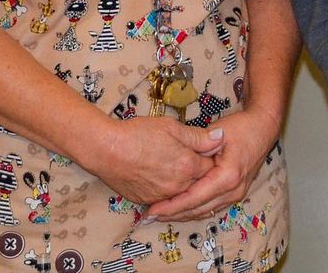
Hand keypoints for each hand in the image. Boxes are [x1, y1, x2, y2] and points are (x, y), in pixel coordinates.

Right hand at [87, 115, 223, 206]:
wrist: (107, 150)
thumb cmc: (139, 134)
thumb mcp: (172, 127)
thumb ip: (199, 137)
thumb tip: (221, 138)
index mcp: (187, 167)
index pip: (211, 168)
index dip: (211, 158)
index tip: (210, 151)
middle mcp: (177, 186)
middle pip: (198, 183)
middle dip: (201, 173)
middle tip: (195, 158)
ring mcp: (161, 196)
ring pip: (182, 193)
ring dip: (185, 184)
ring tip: (177, 166)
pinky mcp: (147, 200)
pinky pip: (165, 198)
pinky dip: (169, 190)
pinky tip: (163, 176)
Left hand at [145, 106, 281, 220]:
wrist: (264, 127)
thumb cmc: (241, 127)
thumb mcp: (217, 133)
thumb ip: (197, 148)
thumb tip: (174, 161)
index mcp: (227, 176)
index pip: (194, 197)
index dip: (171, 205)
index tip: (152, 209)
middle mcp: (233, 191)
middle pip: (197, 209)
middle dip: (172, 214)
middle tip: (149, 216)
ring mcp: (236, 195)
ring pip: (204, 212)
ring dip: (182, 214)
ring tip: (159, 215)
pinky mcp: (235, 194)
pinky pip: (211, 207)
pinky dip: (193, 209)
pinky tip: (179, 209)